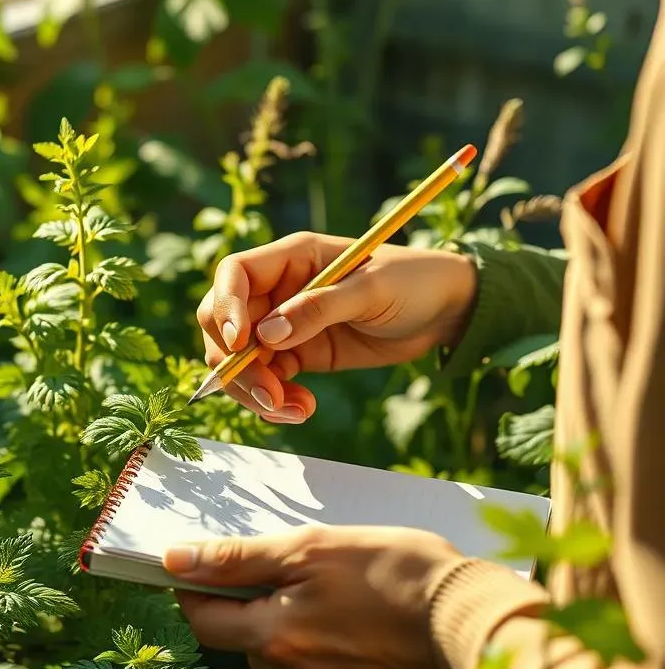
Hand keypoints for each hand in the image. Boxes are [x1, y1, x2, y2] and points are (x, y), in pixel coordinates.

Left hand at [163, 525, 461, 668]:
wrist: (474, 619)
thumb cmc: (395, 571)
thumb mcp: (310, 549)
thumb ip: (238, 559)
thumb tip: (175, 558)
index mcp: (276, 638)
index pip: (205, 622)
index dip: (194, 591)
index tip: (199, 565)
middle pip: (244, 642)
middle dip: (249, 607)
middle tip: (281, 568)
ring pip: (281, 659)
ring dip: (286, 627)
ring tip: (327, 591)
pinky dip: (319, 647)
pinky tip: (351, 620)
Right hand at [197, 232, 476, 421]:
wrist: (445, 311)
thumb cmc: (414, 282)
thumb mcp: (372, 290)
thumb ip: (319, 309)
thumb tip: (267, 335)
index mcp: (291, 258)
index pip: (233, 276)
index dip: (226, 308)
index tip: (242, 344)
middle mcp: (278, 290)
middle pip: (223, 326)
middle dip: (237, 365)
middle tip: (270, 396)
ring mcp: (284, 325)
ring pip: (240, 361)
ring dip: (257, 391)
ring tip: (294, 410)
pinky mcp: (298, 355)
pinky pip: (268, 381)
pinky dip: (276, 401)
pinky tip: (303, 409)